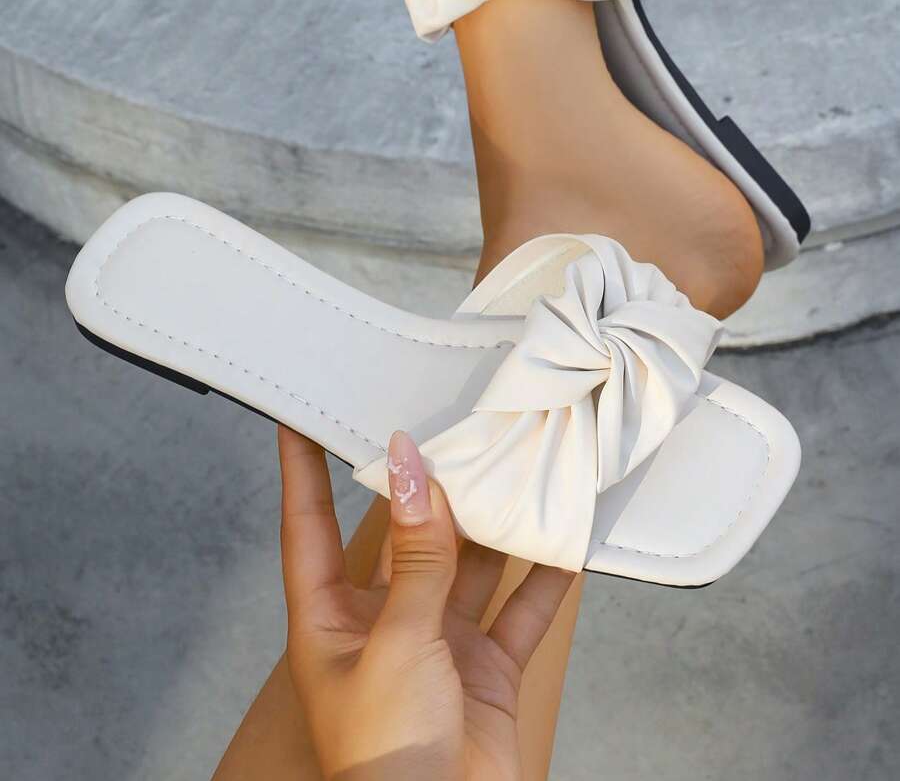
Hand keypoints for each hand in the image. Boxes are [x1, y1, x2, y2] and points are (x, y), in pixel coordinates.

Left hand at [278, 425, 574, 780]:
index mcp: (330, 619)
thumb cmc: (385, 755)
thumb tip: (412, 470)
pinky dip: (544, 575)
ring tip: (514, 463)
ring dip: (491, 523)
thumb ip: (415, 556)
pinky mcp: (488, 668)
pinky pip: (521, 608)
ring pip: (468, 563)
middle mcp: (383, 623)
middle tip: (447, 425)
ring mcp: (439, 644)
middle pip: (404, 536)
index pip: (308, 524)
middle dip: (426, 488)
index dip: (301, 470)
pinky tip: (565, 536)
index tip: (300, 417)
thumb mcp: (395, 643)